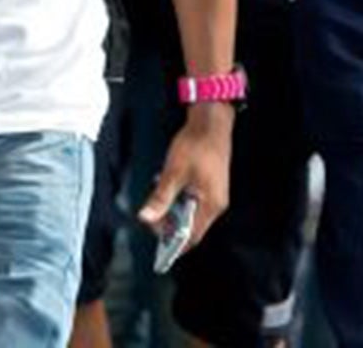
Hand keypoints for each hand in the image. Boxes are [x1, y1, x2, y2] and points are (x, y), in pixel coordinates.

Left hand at [139, 103, 231, 254]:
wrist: (211, 121)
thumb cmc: (196, 144)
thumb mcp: (173, 172)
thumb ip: (160, 198)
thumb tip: (146, 218)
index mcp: (210, 205)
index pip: (192, 236)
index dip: (173, 242)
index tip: (155, 239)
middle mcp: (216, 204)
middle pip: (192, 227)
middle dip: (170, 226)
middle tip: (151, 216)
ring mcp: (215, 195)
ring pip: (192, 215)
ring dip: (174, 212)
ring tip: (158, 200)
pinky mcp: (211, 186)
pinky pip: (194, 203)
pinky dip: (179, 202)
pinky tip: (169, 189)